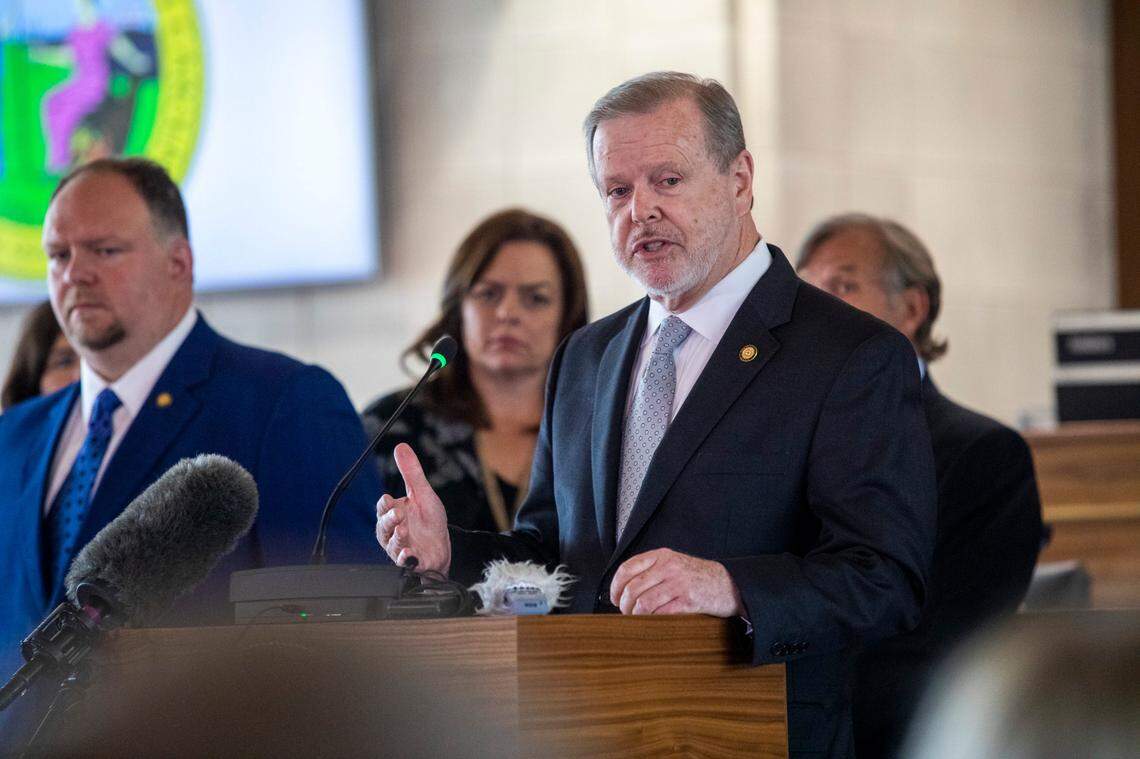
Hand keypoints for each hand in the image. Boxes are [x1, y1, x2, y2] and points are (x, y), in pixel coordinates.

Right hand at [375, 443, 450, 573]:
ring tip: (403, 531)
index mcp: (394, 513)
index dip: (385, 504)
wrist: (441, 546)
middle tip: (398, 514)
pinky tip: (409, 555)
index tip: (389, 499)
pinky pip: (404, 562)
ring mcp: (400, 547)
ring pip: (392, 544)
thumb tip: (401, 446)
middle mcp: (392, 531)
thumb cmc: (429, 520)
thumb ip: (411, 472)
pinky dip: (405, 559)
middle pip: (384, 526)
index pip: (383, 507)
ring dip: (397, 538)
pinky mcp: (411, 562)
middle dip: (389, 520)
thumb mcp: (422, 493)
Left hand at [610, 548, 743, 616]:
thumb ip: (651, 570)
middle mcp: (668, 567)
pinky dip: (652, 620)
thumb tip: (623, 589)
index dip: (615, 586)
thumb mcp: (673, 563)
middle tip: (625, 612)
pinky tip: (652, 622)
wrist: (726, 584)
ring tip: (637, 619)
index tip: (614, 598)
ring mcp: (678, 584)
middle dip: (624, 605)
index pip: (627, 568)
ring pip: (644, 603)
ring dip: (636, 615)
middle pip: (632, 588)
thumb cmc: (695, 576)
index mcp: (661, 556)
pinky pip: (661, 613)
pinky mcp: (688, 601)